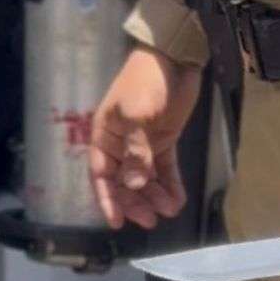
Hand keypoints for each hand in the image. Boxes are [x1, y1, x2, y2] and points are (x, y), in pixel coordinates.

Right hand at [89, 45, 201, 229]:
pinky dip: (170, 184)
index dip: (108, 200)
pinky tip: (177, 199)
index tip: (117, 222)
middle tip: (150, 220)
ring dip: (155, 196)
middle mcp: (121, 144)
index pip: (102, 175)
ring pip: (145, 178)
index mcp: (105, 136)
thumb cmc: (146, 82)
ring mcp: (144, 143)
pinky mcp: (164, 140)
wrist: (174, 58)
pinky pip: (165, 168)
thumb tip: (133, 183)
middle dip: (136, 201)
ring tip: (169, 210)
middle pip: (124, 181)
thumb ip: (135, 151)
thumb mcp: (137, 115)